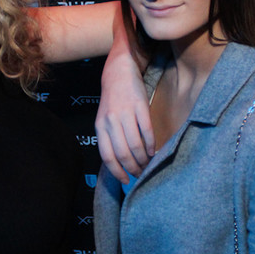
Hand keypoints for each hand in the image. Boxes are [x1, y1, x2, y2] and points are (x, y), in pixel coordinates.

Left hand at [97, 48, 154, 183]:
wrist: (118, 72)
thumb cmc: (113, 100)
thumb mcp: (105, 119)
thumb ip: (110, 138)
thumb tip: (120, 163)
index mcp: (100, 127)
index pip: (107, 156)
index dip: (117, 171)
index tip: (126, 181)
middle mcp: (110, 122)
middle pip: (122, 153)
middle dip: (133, 168)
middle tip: (141, 174)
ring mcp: (125, 114)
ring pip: (135, 145)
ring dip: (144, 158)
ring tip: (149, 163)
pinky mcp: (139, 106)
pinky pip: (146, 131)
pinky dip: (151, 144)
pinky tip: (155, 150)